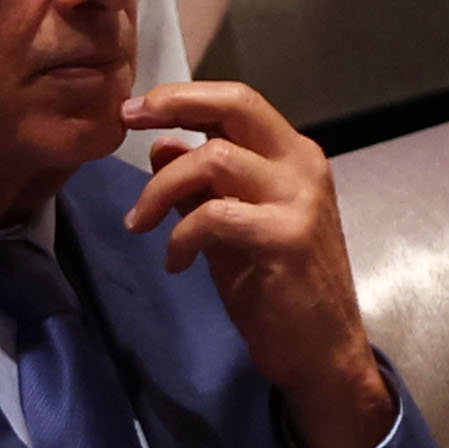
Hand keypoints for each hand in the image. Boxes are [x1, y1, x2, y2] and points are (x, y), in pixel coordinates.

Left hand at [119, 81, 395, 447]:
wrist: (321, 351)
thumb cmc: (277, 291)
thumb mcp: (229, 230)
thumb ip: (200, 187)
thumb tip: (163, 144)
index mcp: (291, 157)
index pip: (237, 102)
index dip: (183, 96)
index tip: (135, 108)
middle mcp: (301, 166)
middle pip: (235, 104)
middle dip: (173, 103)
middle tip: (127, 120)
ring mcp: (299, 199)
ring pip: (214, 158)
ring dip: (162, 188)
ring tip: (139, 224)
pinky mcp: (286, 237)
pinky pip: (214, 215)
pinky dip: (180, 236)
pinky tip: (175, 264)